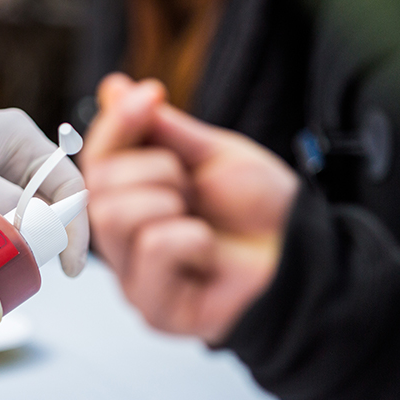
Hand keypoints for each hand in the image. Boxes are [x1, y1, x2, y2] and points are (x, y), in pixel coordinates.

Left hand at [0, 109, 89, 276]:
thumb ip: (5, 203)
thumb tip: (43, 234)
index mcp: (19, 137)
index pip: (67, 184)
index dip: (75, 225)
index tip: (69, 264)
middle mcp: (12, 158)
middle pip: (51, 208)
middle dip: (50, 243)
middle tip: (40, 275)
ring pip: (27, 226)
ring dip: (26, 252)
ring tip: (13, 277)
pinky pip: (2, 235)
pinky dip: (2, 255)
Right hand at [81, 74, 299, 342]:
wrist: (305, 253)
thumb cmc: (261, 211)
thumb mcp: (210, 154)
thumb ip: (159, 128)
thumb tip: (114, 89)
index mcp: (130, 207)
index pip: (95, 162)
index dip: (115, 126)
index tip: (151, 95)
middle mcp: (123, 247)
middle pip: (96, 190)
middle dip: (153, 170)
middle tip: (192, 187)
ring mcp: (134, 281)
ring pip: (114, 218)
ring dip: (168, 202)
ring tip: (199, 218)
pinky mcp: (155, 310)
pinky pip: (152, 248)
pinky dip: (190, 237)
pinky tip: (209, 251)